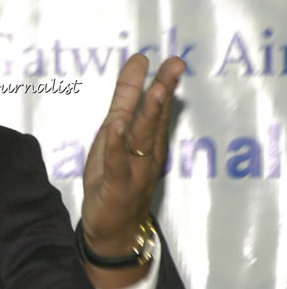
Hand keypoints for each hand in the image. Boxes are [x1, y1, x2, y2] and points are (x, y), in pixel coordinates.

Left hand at [81, 54, 184, 286]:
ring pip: (142, 138)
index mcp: (147, 141)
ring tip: (156, 90)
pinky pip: (118, 163)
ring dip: (149, 114)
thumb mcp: (115, 136)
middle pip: (156, 119)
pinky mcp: (117, 185)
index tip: (172, 59)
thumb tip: (135, 70)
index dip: (162, 83)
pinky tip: (115, 128)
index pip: (157, 108)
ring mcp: (135, 170)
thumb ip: (124, 103)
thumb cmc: (114, 178)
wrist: (113, 229)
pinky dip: (116, 145)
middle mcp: (147, 153)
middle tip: (175, 66)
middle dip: (164, 91)